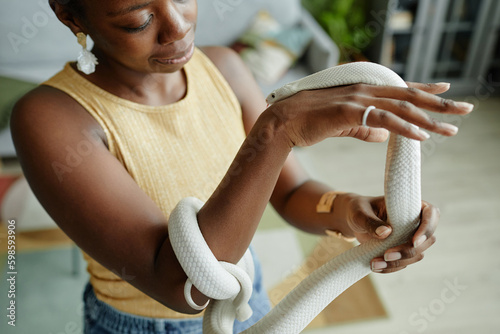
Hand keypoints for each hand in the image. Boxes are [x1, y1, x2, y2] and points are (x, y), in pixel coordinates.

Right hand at [266, 81, 472, 147]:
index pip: (399, 90)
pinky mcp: (349, 111)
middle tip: (464, 109)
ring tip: (451, 128)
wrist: (282, 122)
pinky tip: (422, 135)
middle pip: (408, 96)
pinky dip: (405, 127)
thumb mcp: (341, 124)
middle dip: (438, 103)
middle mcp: (363, 91)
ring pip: (401, 107)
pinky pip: (384, 119)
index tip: (445, 93)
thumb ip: (363, 128)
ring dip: (428, 119)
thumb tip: (384, 136)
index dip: (424, 91)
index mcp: (362, 91)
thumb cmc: (307, 122)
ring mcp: (357, 99)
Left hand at [343, 194, 438, 272]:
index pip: (431, 214)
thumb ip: (371, 221)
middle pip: (427, 240)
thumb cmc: (358, 209)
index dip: (427, 229)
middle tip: (386, 255)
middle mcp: (415, 222)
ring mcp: (410, 238)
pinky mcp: (401, 250)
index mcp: (411, 205)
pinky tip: (375, 266)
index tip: (414, 241)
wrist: (353, 220)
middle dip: (408, 251)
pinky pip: (402, 263)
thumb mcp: (360, 212)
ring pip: (415, 255)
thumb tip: (386, 233)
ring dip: (397, 263)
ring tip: (374, 263)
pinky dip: (390, 267)